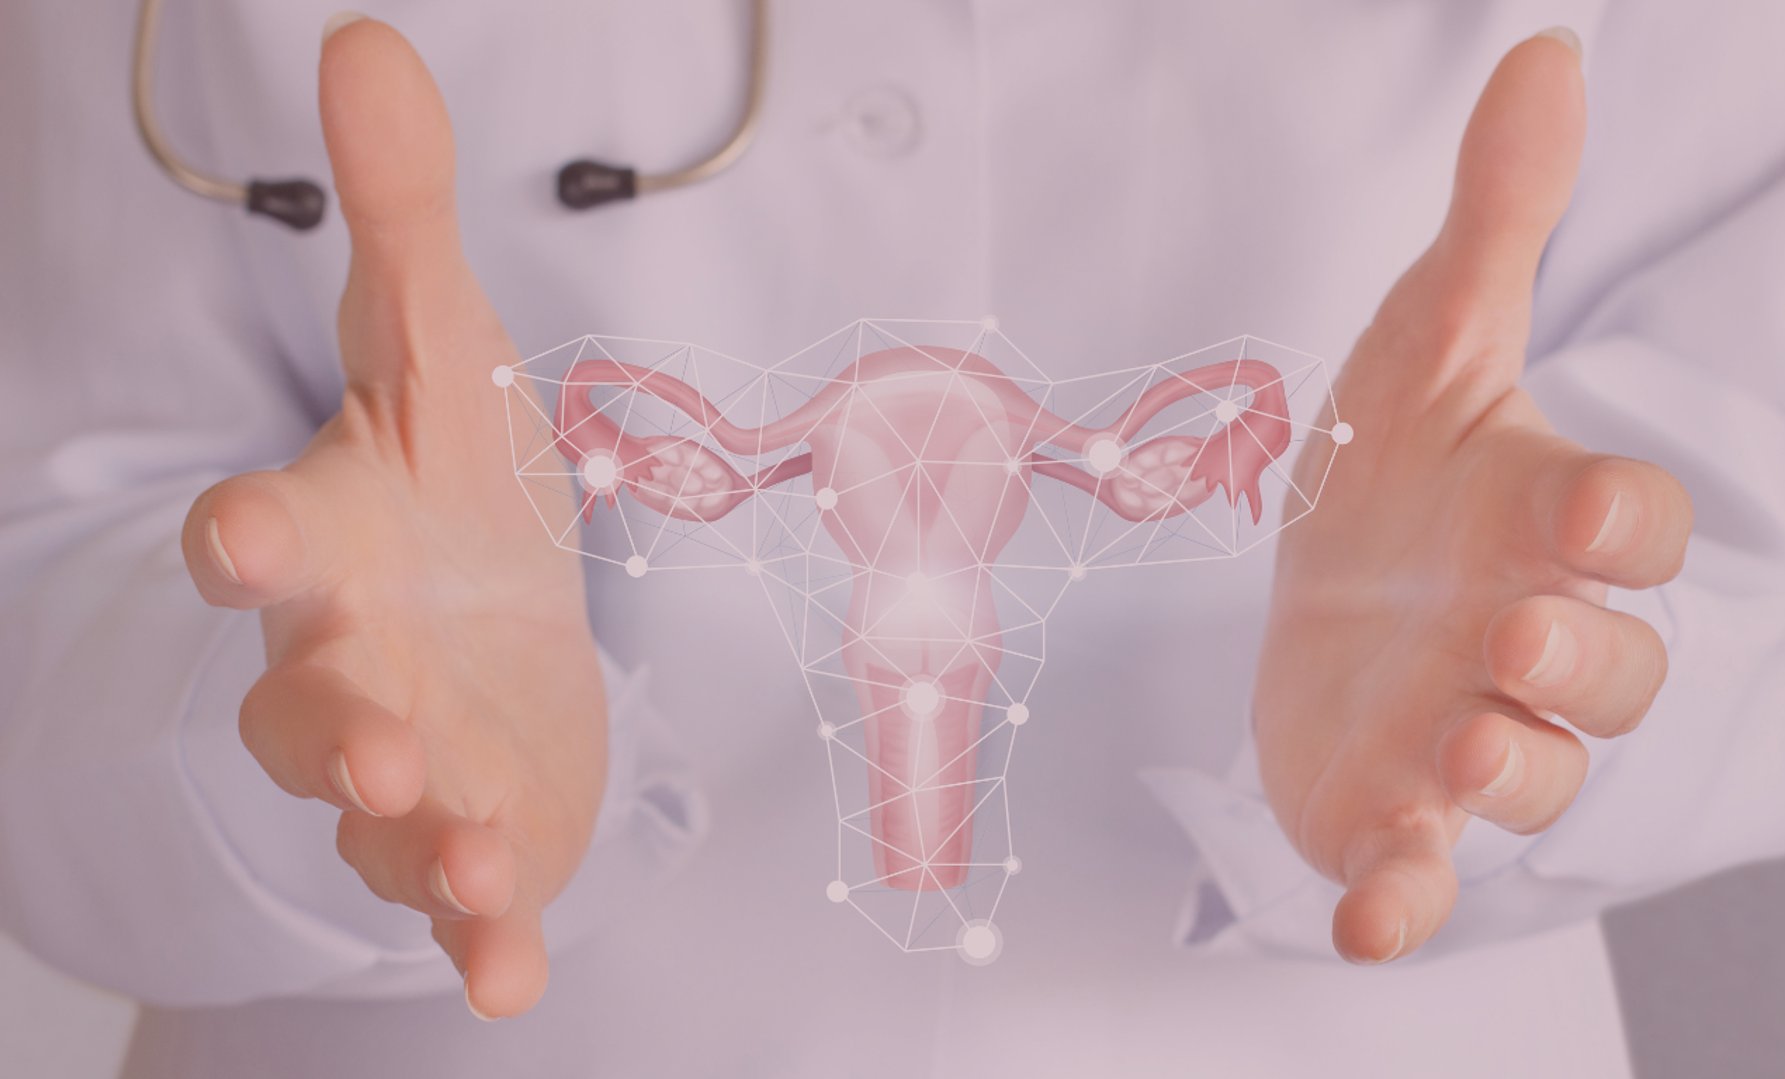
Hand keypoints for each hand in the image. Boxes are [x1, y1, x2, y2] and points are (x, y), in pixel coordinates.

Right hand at [180, 20, 603, 1018]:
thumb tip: (373, 37)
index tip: (244, 531)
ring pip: (381, 810)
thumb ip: (402, 217)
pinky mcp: (467, 826)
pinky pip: (460, 896)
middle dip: (331, 716)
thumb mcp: (437, 344)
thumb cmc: (447, 484)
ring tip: (469, 853)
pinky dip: (480, 939)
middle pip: (307, 699)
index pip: (267, 536)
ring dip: (417, 834)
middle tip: (371, 732)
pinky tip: (513, 981)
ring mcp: (402, 759)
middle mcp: (345, 659)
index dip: (252, 533)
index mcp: (329, 540)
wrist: (489, 608)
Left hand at [1255, 31, 1692, 962]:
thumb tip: (1542, 53)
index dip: (1622, 522)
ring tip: (1454, 752)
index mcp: (1543, 524)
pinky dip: (1402, 902)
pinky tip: (1368, 923)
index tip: (1590, 508)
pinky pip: (1417, 874)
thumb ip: (1493, 226)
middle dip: (1578, 657)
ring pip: (1526, 773)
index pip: (1630, 530)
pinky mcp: (1391, 816)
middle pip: (1606, 667)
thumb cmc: (1399, 476)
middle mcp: (1526, 639)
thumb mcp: (1428, 345)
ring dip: (1499, 773)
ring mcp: (1466, 735)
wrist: (1326, 589)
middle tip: (1519, 636)